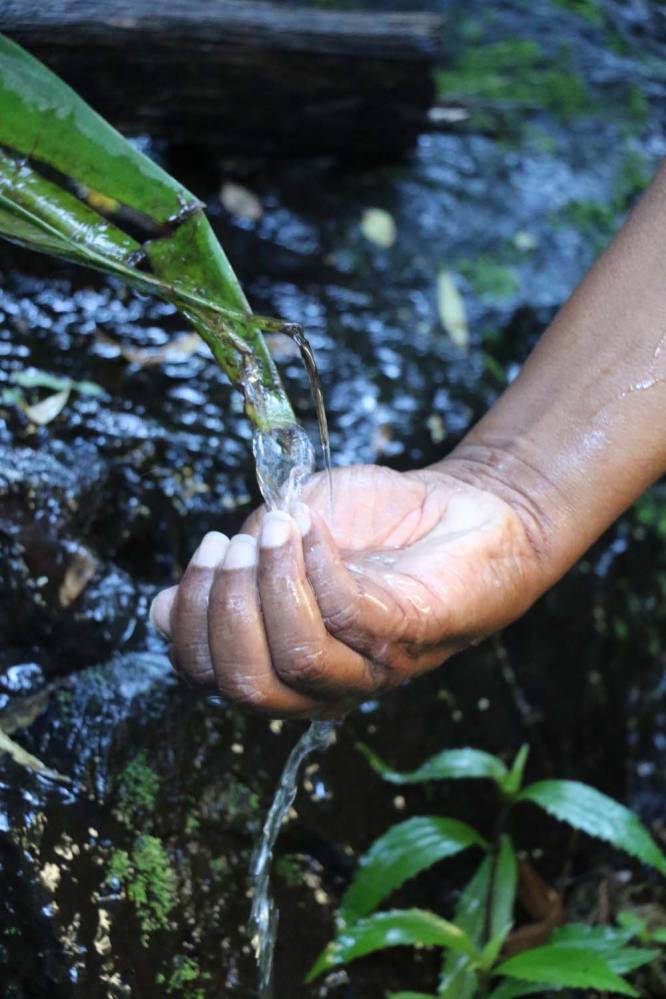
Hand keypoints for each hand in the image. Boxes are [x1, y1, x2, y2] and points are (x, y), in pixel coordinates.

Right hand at [150, 463, 545, 717]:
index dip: (189, 622)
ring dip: (272, 585)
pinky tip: (314, 527)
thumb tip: (158, 609)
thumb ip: (232, 570)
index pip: (211, 676)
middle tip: (237, 543)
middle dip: (224, 609)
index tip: (206, 550)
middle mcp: (322, 680)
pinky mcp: (408, 636)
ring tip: (279, 526)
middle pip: (247, 686)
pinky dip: (318, 567)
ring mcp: (368, 666)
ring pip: (298, 661)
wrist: (464, 506)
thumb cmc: (374, 521)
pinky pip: (348, 617)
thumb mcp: (281, 535)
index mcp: (282, 660)